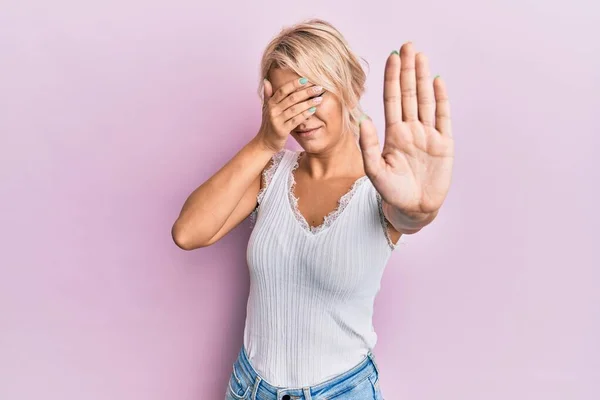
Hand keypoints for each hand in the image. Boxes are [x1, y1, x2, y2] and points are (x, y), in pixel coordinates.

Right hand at [256, 77, 324, 152]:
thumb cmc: (269, 124)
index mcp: (270, 103)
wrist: (265, 142)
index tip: (306, 79)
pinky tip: (314, 110)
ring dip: (308, 103)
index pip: (283, 90)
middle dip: (306, 92)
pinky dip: (305, 114)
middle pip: (292, 98)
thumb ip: (268, 95)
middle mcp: (273, 111)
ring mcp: (277, 120)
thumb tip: (266, 80)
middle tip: (318, 88)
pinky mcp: (282, 130)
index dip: (294, 84)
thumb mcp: (266, 108)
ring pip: (295, 109)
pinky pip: (296, 120)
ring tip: (319, 98)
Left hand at [358, 42, 453, 214]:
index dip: (392, 78)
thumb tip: (364, 121)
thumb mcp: (375, 172)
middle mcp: (410, 130)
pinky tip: (437, 81)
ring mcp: (428, 135)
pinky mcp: (444, 145)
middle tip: (407, 45)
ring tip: (420, 56)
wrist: (413, 209)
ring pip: (425, 100)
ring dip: (423, 78)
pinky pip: (443, 117)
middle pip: (409, 94)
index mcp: (393, 134)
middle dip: (407, 70)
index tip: (391, 57)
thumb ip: (368, 147)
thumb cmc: (391, 192)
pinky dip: (441, 99)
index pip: (392, 100)